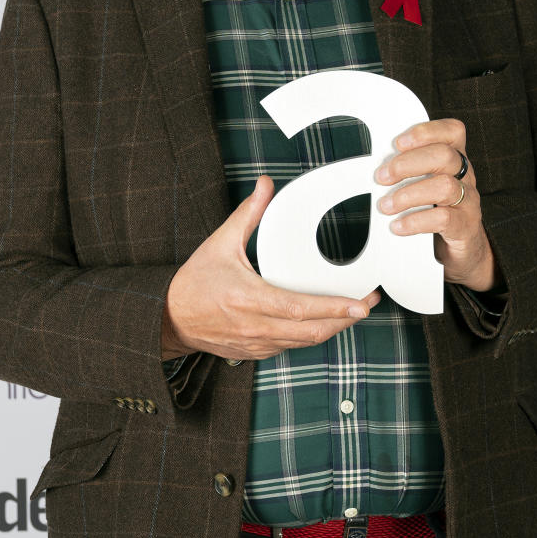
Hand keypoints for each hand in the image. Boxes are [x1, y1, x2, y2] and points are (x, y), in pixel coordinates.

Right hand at [162, 176, 381, 361]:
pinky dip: (310, 335)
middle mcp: (256, 326)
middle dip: (344, 320)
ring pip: (305, 342)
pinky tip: (323, 322)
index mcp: (249, 299)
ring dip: (332, 329)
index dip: (333, 308)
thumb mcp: (220, 243)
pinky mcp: (256, 352)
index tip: (359, 303)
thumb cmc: (194, 282)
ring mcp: (257, 343)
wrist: (169, 319)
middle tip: (366, 305)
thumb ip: (248, 214)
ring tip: (352, 313)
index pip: (300, 308)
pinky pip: (292, 347)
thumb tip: (265, 185)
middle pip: (312, 331)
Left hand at [374, 118, 499, 290]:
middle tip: (382, 177)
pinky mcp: (465, 227)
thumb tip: (375, 167)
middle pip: (445, 156)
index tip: (397, 143)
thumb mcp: (426, 186)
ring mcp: (468, 202)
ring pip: (445, 186)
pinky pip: (443, 218)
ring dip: (408, 194)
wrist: (463, 251)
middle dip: (407, 164)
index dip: (426, 132)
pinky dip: (416, 221)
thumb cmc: (437, 212)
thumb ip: (408, 173)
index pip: (452, 132)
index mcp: (455, 160)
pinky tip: (398, 226)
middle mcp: (465, 177)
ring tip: (386, 206)